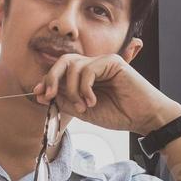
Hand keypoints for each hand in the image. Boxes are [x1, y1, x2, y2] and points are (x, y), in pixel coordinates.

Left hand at [31, 47, 180, 132]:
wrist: (142, 118)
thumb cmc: (118, 114)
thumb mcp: (84, 111)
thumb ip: (65, 101)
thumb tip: (42, 94)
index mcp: (85, 77)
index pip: (60, 71)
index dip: (46, 81)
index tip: (38, 95)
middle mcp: (93, 66)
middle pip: (63, 61)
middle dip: (51, 78)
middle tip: (47, 96)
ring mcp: (103, 62)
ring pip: (74, 66)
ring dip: (72, 90)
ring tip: (83, 107)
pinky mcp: (113, 62)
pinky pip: (88, 70)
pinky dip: (85, 88)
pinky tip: (92, 101)